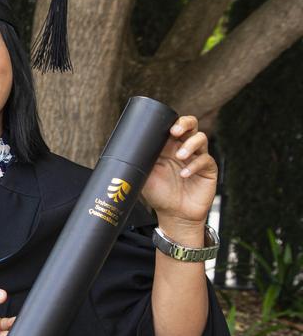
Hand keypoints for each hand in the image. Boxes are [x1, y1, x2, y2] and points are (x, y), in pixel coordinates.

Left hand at [141, 115, 216, 242]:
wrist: (173, 215)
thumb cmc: (158, 194)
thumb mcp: (144, 175)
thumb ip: (140, 160)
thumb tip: (127, 145)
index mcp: (168, 147)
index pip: (172, 126)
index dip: (170, 121)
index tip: (163, 126)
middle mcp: (183, 148)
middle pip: (191, 125)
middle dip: (184, 123)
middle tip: (175, 131)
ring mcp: (197, 158)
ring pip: (200, 138)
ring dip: (190, 145)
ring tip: (180, 157)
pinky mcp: (208, 169)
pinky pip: (205, 160)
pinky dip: (195, 165)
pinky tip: (185, 174)